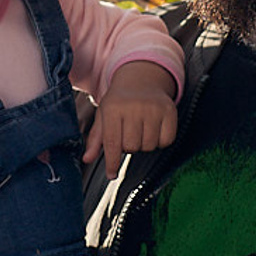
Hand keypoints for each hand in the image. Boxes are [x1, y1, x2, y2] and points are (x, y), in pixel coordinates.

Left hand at [84, 60, 179, 179]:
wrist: (141, 80)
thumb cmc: (119, 102)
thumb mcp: (103, 116)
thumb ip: (95, 139)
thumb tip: (86, 159)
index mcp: (113, 108)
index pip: (112, 143)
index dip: (112, 162)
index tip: (111, 174)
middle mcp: (133, 107)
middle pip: (131, 147)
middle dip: (128, 146)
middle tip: (128, 134)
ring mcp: (153, 108)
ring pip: (149, 146)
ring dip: (144, 144)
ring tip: (140, 130)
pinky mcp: (169, 110)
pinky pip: (166, 141)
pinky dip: (160, 141)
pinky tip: (154, 130)